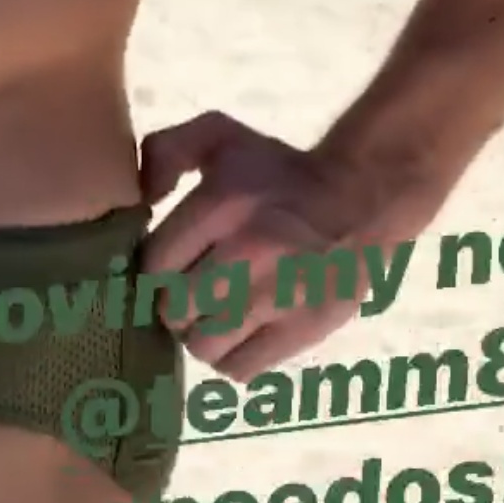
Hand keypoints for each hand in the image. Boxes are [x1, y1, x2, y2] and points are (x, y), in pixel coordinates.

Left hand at [139, 110, 402, 379]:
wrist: (360, 198)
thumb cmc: (278, 172)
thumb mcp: (220, 135)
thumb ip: (165, 150)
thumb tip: (143, 199)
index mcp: (223, 204)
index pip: (156, 264)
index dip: (156, 268)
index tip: (171, 262)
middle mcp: (249, 253)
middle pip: (174, 310)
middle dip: (175, 303)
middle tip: (191, 291)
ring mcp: (278, 296)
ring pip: (203, 345)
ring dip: (201, 333)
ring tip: (215, 313)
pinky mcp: (302, 329)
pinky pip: (239, 367)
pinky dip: (232, 356)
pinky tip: (240, 331)